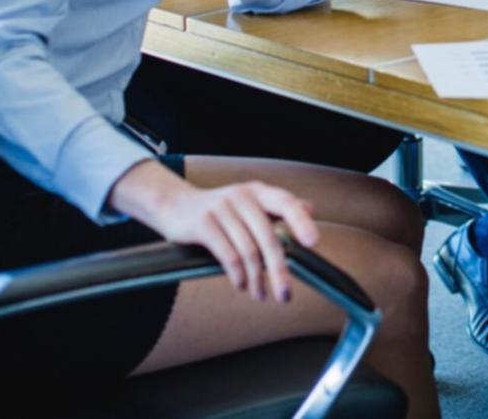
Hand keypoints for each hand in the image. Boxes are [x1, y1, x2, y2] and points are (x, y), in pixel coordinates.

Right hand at [110, 161, 316, 303]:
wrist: (175, 205)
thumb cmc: (219, 209)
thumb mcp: (250, 203)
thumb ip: (278, 207)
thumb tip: (310, 208)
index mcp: (259, 191)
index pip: (287, 203)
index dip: (301, 222)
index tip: (312, 243)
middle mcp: (242, 196)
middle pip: (268, 238)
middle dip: (279, 270)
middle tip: (285, 296)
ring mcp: (221, 208)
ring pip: (248, 251)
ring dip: (257, 279)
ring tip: (261, 295)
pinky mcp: (203, 224)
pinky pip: (227, 255)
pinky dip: (237, 275)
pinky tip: (241, 285)